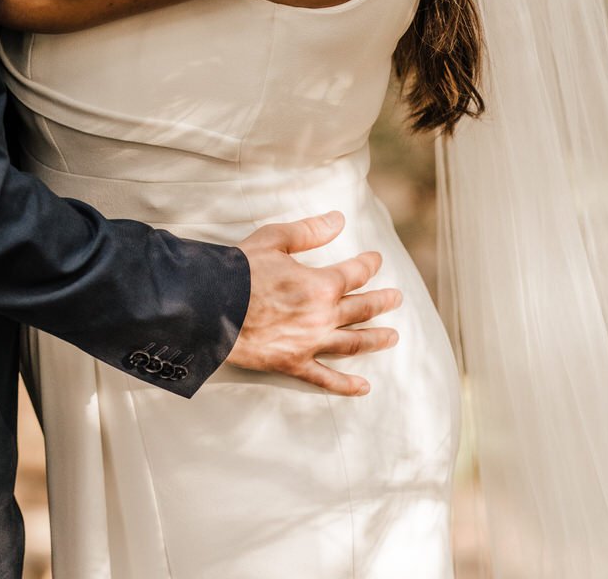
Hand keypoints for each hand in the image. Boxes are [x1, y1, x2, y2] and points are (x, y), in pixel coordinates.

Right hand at [227, 212, 400, 395]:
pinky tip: (363, 387)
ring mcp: (310, 343)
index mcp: (320, 285)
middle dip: (381, 302)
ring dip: (375, 339)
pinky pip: (325, 378)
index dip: (369, 264)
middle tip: (397, 298)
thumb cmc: (241, 269)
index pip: (355, 273)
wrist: (210, 306)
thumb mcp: (276, 239)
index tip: (376, 259)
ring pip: (352, 343)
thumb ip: (310, 230)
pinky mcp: (293, 363)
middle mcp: (322, 317)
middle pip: (361, 309)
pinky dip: (346, 385)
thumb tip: (339, 219)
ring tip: (392, 337)